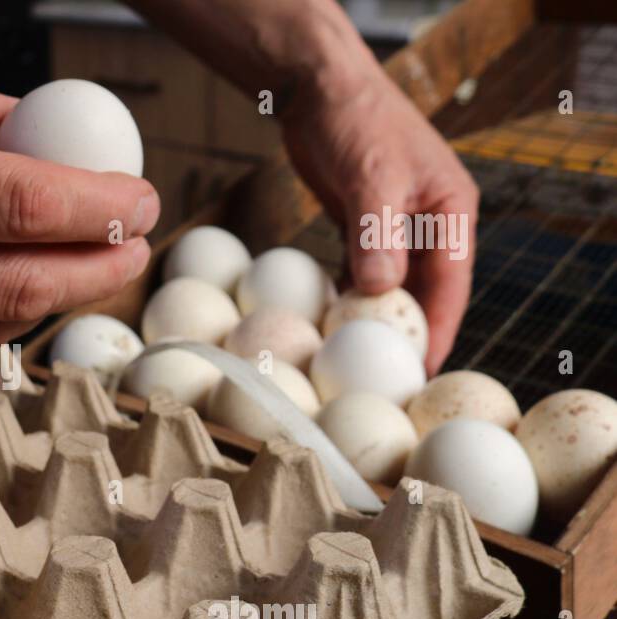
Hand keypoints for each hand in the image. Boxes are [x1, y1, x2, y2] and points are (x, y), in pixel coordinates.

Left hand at [282, 69, 478, 373]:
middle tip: (386, 379)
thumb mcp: (371, 179)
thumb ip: (377, 236)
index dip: (437, 331)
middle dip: (407, 334)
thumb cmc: (356, 122)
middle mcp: (429, 224)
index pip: (451, 286)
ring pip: (390, 285)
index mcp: (451, 212)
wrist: (318, 88)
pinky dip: (348, 295)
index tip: (421, 372)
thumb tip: (380, 293)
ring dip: (374, 318)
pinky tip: (330, 322)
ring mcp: (394, 226)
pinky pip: (360, 272)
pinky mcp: (360, 226)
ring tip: (356, 363)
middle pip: (423, 292)